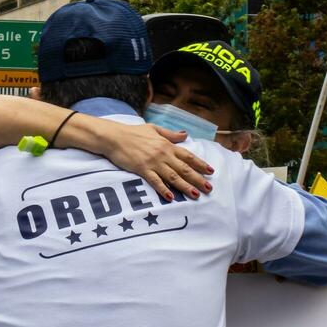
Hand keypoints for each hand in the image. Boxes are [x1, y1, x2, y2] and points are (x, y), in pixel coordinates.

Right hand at [95, 121, 214, 201]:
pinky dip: (163, 189)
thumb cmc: (133, 132)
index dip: (200, 164)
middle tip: (209, 188)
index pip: (187, 156)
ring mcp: (153, 163)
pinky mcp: (142, 169)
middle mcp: (163, 154)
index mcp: (167, 145)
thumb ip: (171, 134)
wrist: (115, 136)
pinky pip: (155, 181)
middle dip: (197, 179)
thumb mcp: (154, 129)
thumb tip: (186, 134)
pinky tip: (171, 197)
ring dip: (185, 186)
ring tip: (195, 194)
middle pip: (184, 168)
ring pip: (173, 177)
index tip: (210, 171)